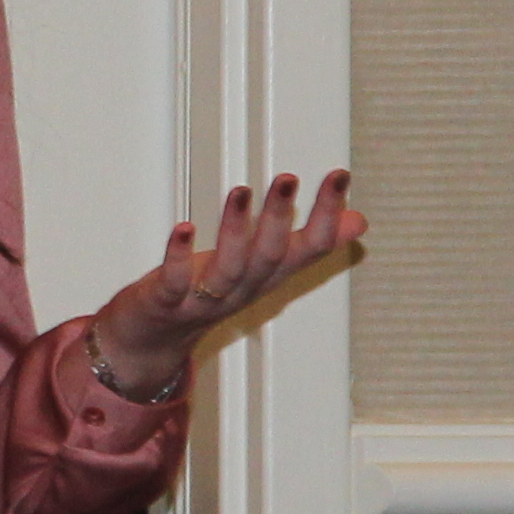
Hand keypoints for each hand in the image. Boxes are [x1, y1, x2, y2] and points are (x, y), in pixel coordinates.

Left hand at [89, 167, 360, 400]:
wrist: (155, 339)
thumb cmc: (211, 290)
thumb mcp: (264, 266)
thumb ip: (306, 243)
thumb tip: (358, 220)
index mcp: (270, 277)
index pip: (310, 248)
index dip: (327, 215)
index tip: (339, 174)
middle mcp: (245, 289)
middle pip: (270, 256)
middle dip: (279, 217)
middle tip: (287, 178)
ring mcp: (205, 300)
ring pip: (228, 268)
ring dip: (235, 230)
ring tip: (240, 191)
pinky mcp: (166, 303)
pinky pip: (174, 282)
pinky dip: (178, 256)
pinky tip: (183, 227)